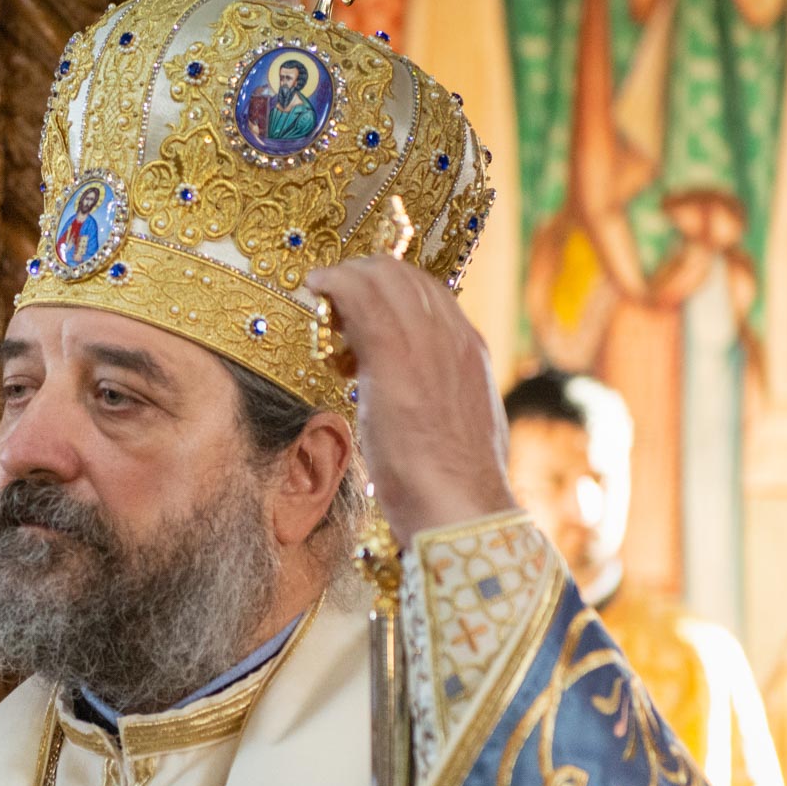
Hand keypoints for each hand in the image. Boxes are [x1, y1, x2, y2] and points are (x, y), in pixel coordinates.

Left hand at [305, 257, 516, 541]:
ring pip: (384, 276)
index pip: (430, 295)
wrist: (461, 510)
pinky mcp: (395, 358)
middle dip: (365, 276)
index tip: (361, 305)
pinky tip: (316, 286)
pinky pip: (360, 296)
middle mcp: (453, 338)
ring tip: (322, 294)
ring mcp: (427, 344)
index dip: (391, 289)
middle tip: (334, 296)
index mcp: (470, 355)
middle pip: (407, 276)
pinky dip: (334, 282)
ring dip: (347, 277)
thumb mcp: (455, 432)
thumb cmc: (453, 488)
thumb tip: (422, 410)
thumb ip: (440, 406)